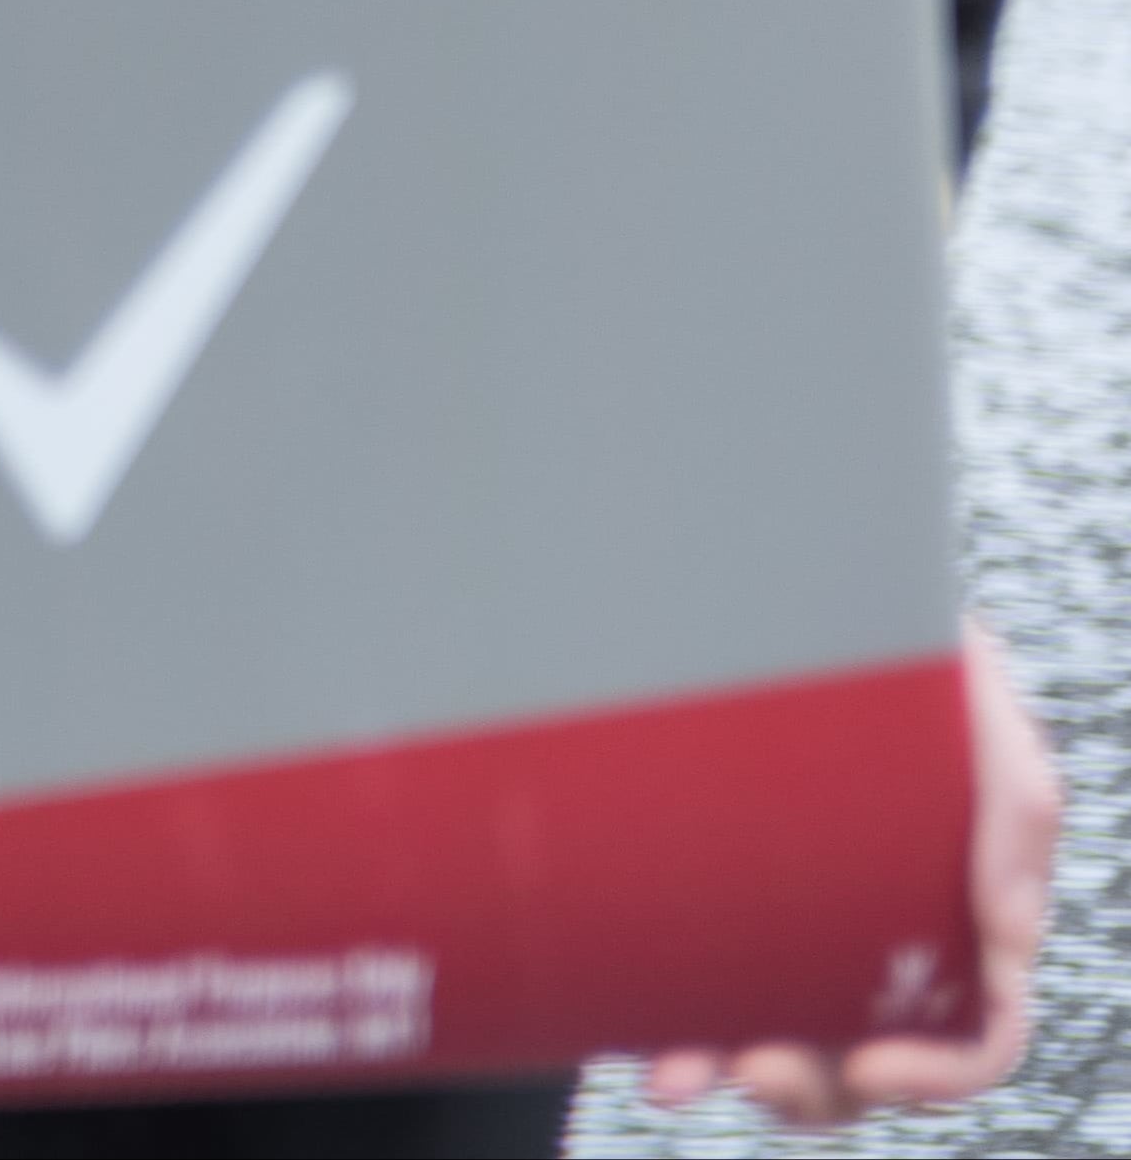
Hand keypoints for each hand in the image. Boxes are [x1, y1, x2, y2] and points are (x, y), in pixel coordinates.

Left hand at [630, 617, 1050, 1123]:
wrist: (743, 576)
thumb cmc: (882, 636)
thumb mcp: (969, 687)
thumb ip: (1016, 797)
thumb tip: (1012, 935)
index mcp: (962, 906)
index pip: (983, 1027)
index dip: (944, 1070)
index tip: (875, 1066)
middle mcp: (887, 937)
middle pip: (874, 1062)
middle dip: (819, 1088)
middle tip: (757, 1071)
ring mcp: (799, 928)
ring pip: (788, 1048)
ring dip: (741, 1074)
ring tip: (681, 1069)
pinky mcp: (716, 909)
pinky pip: (704, 997)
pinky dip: (680, 1035)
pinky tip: (647, 1047)